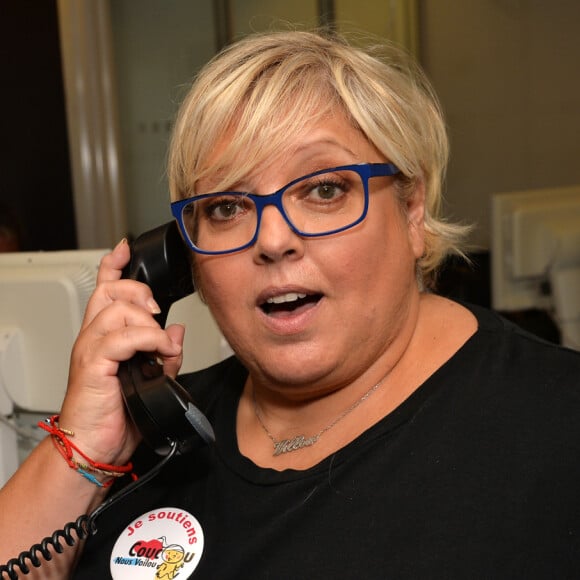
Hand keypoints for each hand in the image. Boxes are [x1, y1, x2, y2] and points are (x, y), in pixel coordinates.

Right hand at [58, 239, 183, 464]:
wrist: (95, 447)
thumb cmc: (116, 415)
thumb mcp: (150, 380)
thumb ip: (164, 353)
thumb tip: (177, 330)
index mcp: (104, 336)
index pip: (104, 289)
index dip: (114, 266)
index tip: (125, 248)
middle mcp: (93, 337)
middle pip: (110, 291)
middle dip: (139, 291)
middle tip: (158, 311)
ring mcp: (90, 349)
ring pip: (117, 310)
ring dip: (149, 322)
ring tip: (162, 345)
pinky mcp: (93, 364)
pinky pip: (121, 337)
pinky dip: (147, 339)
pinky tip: (159, 351)